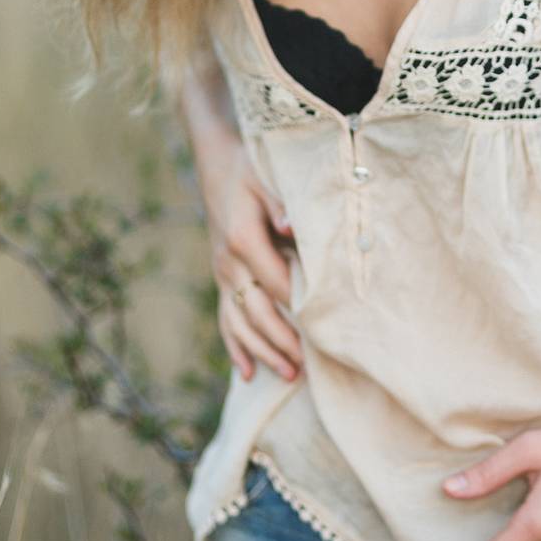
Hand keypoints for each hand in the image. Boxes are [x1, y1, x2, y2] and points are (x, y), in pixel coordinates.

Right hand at [198, 134, 302, 384]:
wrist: (217, 165)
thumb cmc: (249, 170)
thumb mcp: (266, 178)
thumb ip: (280, 204)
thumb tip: (290, 227)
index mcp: (243, 240)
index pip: (276, 283)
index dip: (298, 308)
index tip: (323, 330)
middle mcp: (229, 263)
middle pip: (257, 312)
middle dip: (282, 341)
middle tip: (306, 368)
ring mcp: (222, 274)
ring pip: (240, 322)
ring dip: (263, 351)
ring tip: (287, 375)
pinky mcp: (220, 277)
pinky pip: (225, 318)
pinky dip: (235, 346)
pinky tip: (246, 372)